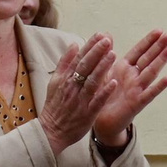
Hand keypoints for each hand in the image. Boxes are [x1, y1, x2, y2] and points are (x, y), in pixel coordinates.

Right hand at [39, 34, 116, 153]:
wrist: (51, 132)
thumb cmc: (55, 106)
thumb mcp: (55, 82)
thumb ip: (65, 64)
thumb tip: (73, 45)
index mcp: (65, 79)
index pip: (79, 58)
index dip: (90, 46)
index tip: (100, 35)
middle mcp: (72, 87)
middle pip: (85, 66)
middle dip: (97, 52)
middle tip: (108, 39)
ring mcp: (80, 100)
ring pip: (92, 81)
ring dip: (103, 67)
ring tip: (113, 54)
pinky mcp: (87, 113)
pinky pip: (97, 101)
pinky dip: (105, 91)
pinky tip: (115, 82)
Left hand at [92, 30, 166, 150]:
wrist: (100, 121)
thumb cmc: (101, 96)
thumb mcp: (101, 72)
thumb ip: (105, 55)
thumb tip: (106, 34)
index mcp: (124, 69)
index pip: (139, 51)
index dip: (148, 41)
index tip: (159, 30)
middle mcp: (133, 77)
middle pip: (148, 59)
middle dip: (158, 46)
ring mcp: (137, 89)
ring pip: (151, 72)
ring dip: (161, 60)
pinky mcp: (137, 103)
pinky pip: (149, 93)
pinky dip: (159, 86)